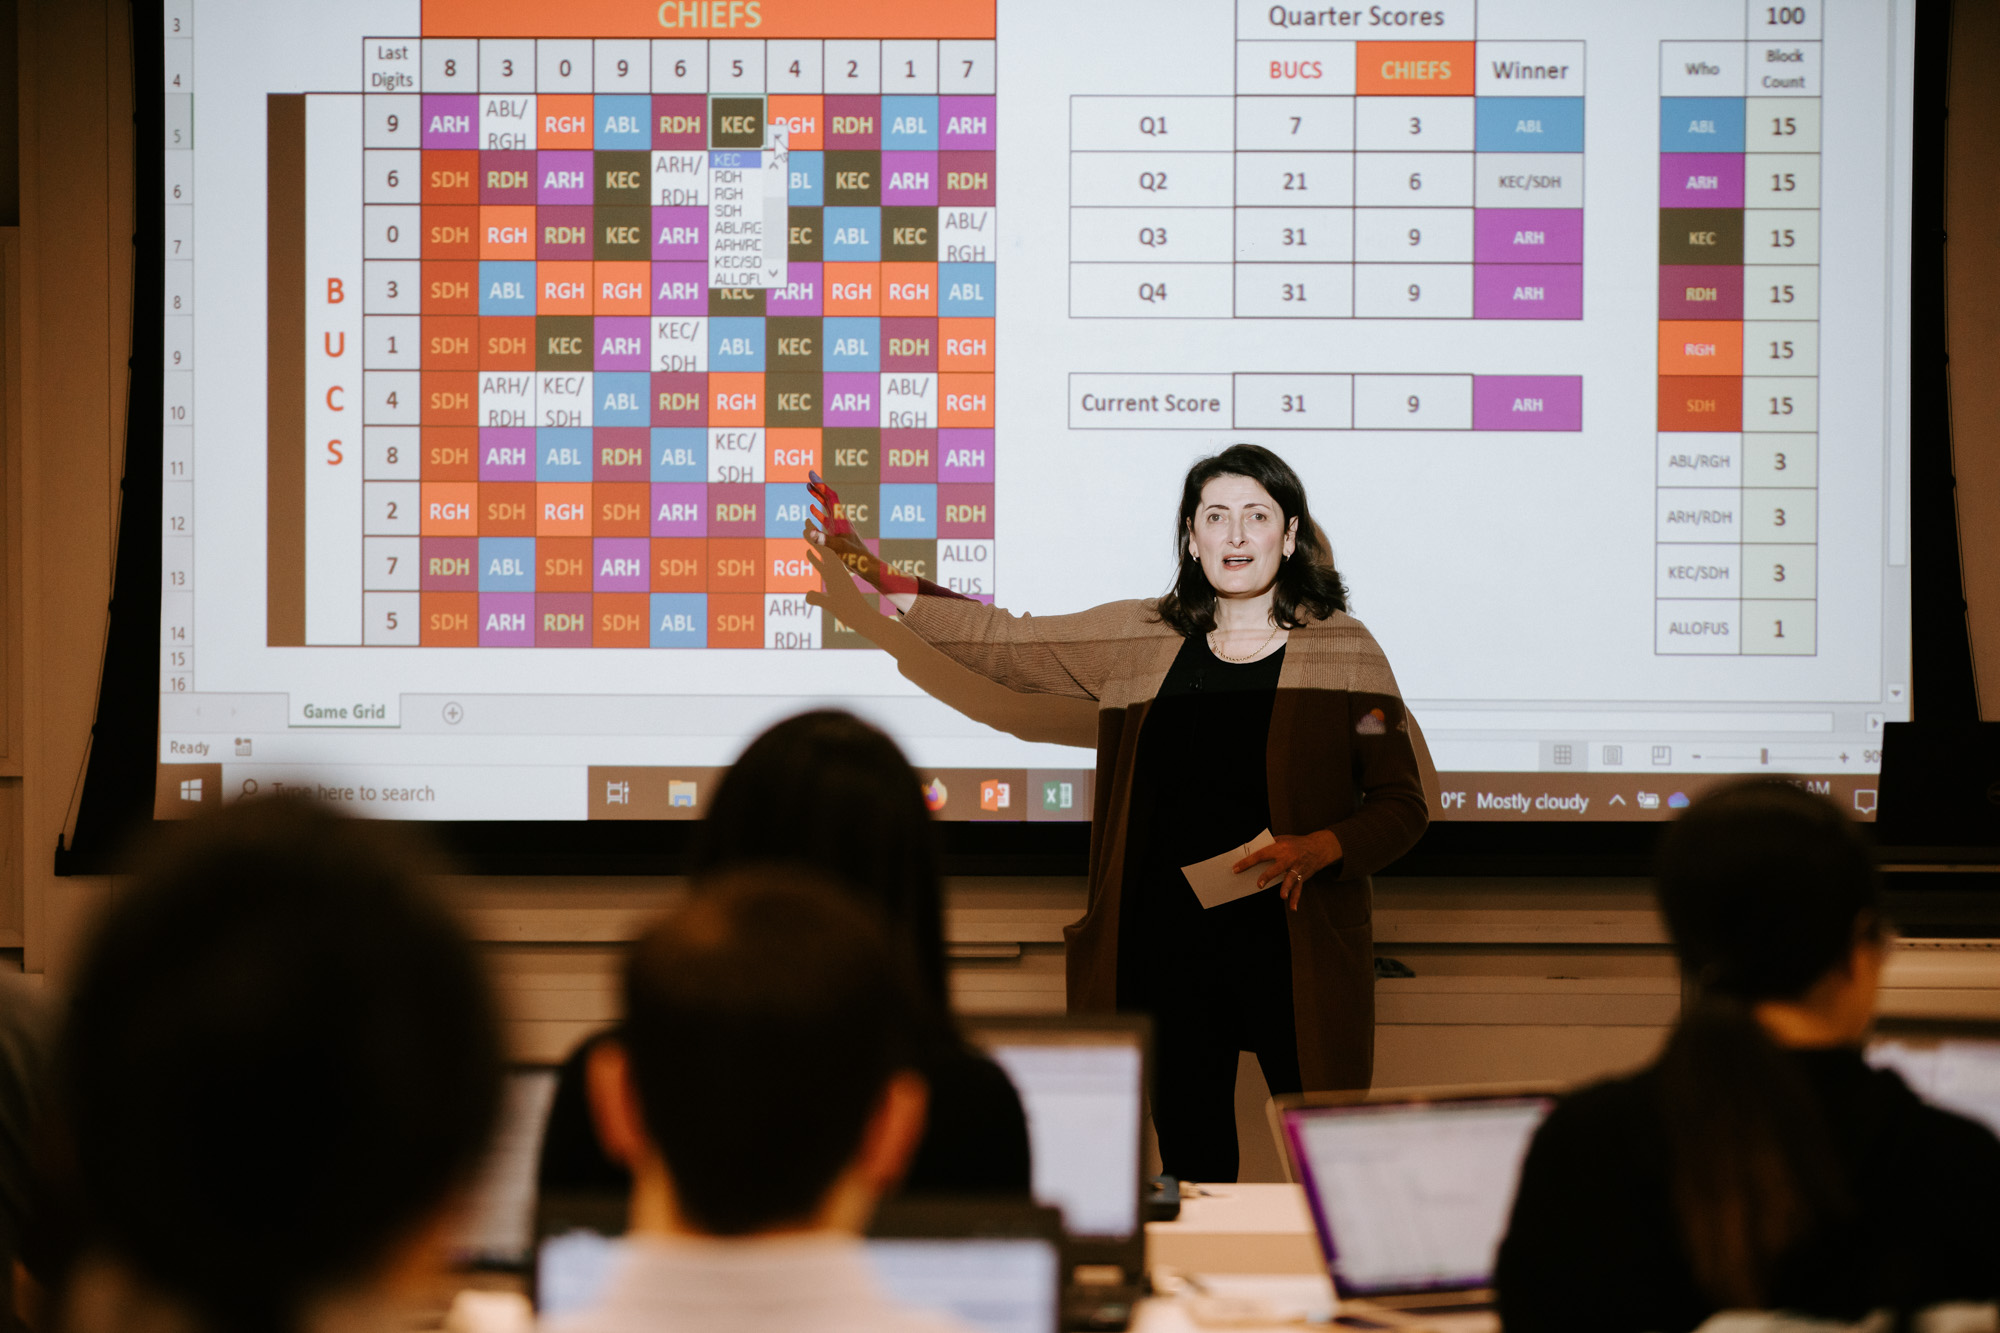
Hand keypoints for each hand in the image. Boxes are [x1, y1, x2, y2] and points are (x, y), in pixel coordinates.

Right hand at [805, 472, 918, 596]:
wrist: (866, 565)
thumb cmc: (856, 557)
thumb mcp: (839, 548)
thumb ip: (824, 540)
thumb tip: (810, 533)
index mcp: (841, 519)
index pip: (831, 497)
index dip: (821, 485)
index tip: (811, 475)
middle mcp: (840, 519)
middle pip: (829, 499)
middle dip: (819, 488)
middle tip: (808, 478)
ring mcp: (839, 526)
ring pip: (827, 507)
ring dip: (818, 497)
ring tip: (809, 488)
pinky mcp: (837, 534)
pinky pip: (826, 519)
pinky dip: (818, 513)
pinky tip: (812, 511)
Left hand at [1234, 830, 1342, 910]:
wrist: (1319, 847)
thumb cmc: (1296, 843)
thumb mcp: (1282, 838)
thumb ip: (1268, 846)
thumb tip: (1250, 852)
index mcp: (1280, 847)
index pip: (1261, 854)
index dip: (1248, 862)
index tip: (1236, 869)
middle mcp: (1289, 858)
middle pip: (1277, 868)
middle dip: (1268, 876)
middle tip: (1259, 885)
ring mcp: (1297, 868)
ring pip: (1291, 879)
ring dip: (1287, 888)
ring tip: (1282, 896)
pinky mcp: (1303, 876)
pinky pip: (1299, 889)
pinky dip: (1296, 899)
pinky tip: (1293, 908)